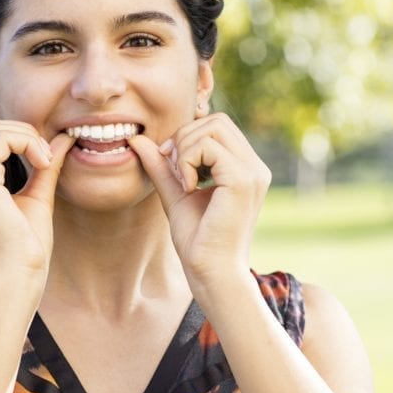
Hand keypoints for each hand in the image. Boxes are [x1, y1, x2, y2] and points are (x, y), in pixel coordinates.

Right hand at [0, 121, 73, 278]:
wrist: (19, 275)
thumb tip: (64, 137)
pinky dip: (27, 143)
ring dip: (27, 136)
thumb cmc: (27, 247)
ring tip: (46, 162)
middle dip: (24, 132)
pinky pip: (1, 140)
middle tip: (48, 157)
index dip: (21, 138)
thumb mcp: (38, 197)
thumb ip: (46, 165)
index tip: (46, 160)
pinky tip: (43, 164)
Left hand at [129, 113, 270, 290]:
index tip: (171, 164)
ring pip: (212, 128)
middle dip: (185, 138)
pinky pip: (208, 147)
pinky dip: (188, 162)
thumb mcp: (175, 193)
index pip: (217, 125)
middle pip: (216, 120)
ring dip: (185, 150)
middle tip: (173, 170)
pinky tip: (188, 189)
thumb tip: (137, 138)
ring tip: (182, 182)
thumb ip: (161, 166)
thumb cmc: (197, 240)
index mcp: (245, 168)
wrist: (211, 272)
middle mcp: (255, 166)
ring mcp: (253, 172)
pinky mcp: (242, 180)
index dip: (188, 136)